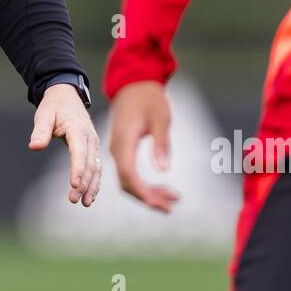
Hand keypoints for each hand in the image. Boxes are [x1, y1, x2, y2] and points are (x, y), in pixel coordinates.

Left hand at [28, 83, 101, 206]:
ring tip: (85, 203)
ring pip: (96, 167)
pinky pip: (96, 167)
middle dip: (83, 183)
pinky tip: (90, 196)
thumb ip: (40, 130)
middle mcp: (90, 137)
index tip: (74, 185)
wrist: (66, 96)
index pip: (79, 151)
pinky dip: (95, 181)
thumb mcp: (43, 114)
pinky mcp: (93, 148)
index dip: (77, 168)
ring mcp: (93, 143)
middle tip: (73, 200)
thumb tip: (34, 147)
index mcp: (78, 128)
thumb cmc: (53, 106)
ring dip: (91, 186)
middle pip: (89, 163)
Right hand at [108, 80, 180, 212]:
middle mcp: (117, 149)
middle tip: (172, 206)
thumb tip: (164, 170)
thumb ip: (161, 143)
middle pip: (127, 183)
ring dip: (148, 192)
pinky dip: (144, 183)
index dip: (144, 193)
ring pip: (128, 180)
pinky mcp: (123, 149)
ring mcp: (119, 150)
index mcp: (124, 142)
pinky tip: (161, 187)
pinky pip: (130, 172)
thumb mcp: (161, 118)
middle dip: (148, 198)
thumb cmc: (149, 98)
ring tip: (172, 199)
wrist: (134, 83)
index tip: (162, 204)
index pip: (129, 175)